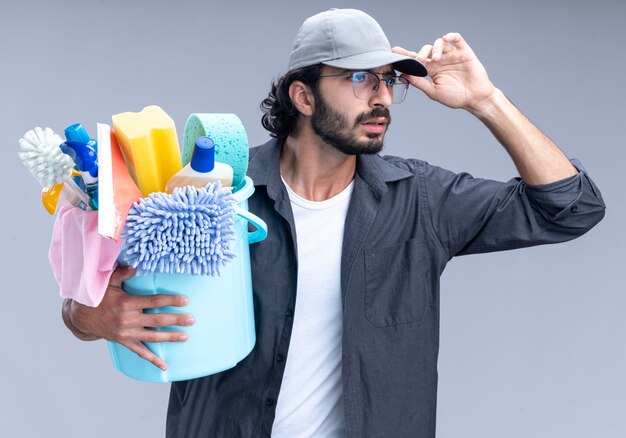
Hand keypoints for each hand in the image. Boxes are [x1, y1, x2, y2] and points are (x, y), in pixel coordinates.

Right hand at [68, 265, 193, 370]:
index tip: (185, 301)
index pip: (154, 301)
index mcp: (127, 303)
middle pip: (157, 320)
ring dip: (170, 337)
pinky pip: (141, 353)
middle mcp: (128, 319)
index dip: (171, 301)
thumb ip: (122, 274)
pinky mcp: (125, 342)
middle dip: (176, 320)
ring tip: (185, 336)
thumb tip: (136, 265)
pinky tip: (165, 366)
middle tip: (192, 320)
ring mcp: (127, 333)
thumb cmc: (98, 297)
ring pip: (153, 337)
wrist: (82, 316)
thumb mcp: (108, 283)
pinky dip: (153, 360)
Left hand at [393, 33, 496, 112]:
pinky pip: (456, 39)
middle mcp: (440, 61)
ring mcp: (452, 55)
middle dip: (421, 53)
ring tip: (436, 59)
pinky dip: (450, 36)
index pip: (416, 60)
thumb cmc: (455, 97)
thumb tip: (404, 75)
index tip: (394, 52)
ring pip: (440, 43)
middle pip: (426, 49)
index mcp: (431, 70)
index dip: (405, 55)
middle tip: (420, 61)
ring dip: (436, 48)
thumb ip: (419, 83)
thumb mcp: (433, 92)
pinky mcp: (464, 52)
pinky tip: (446, 39)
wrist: (474, 99)